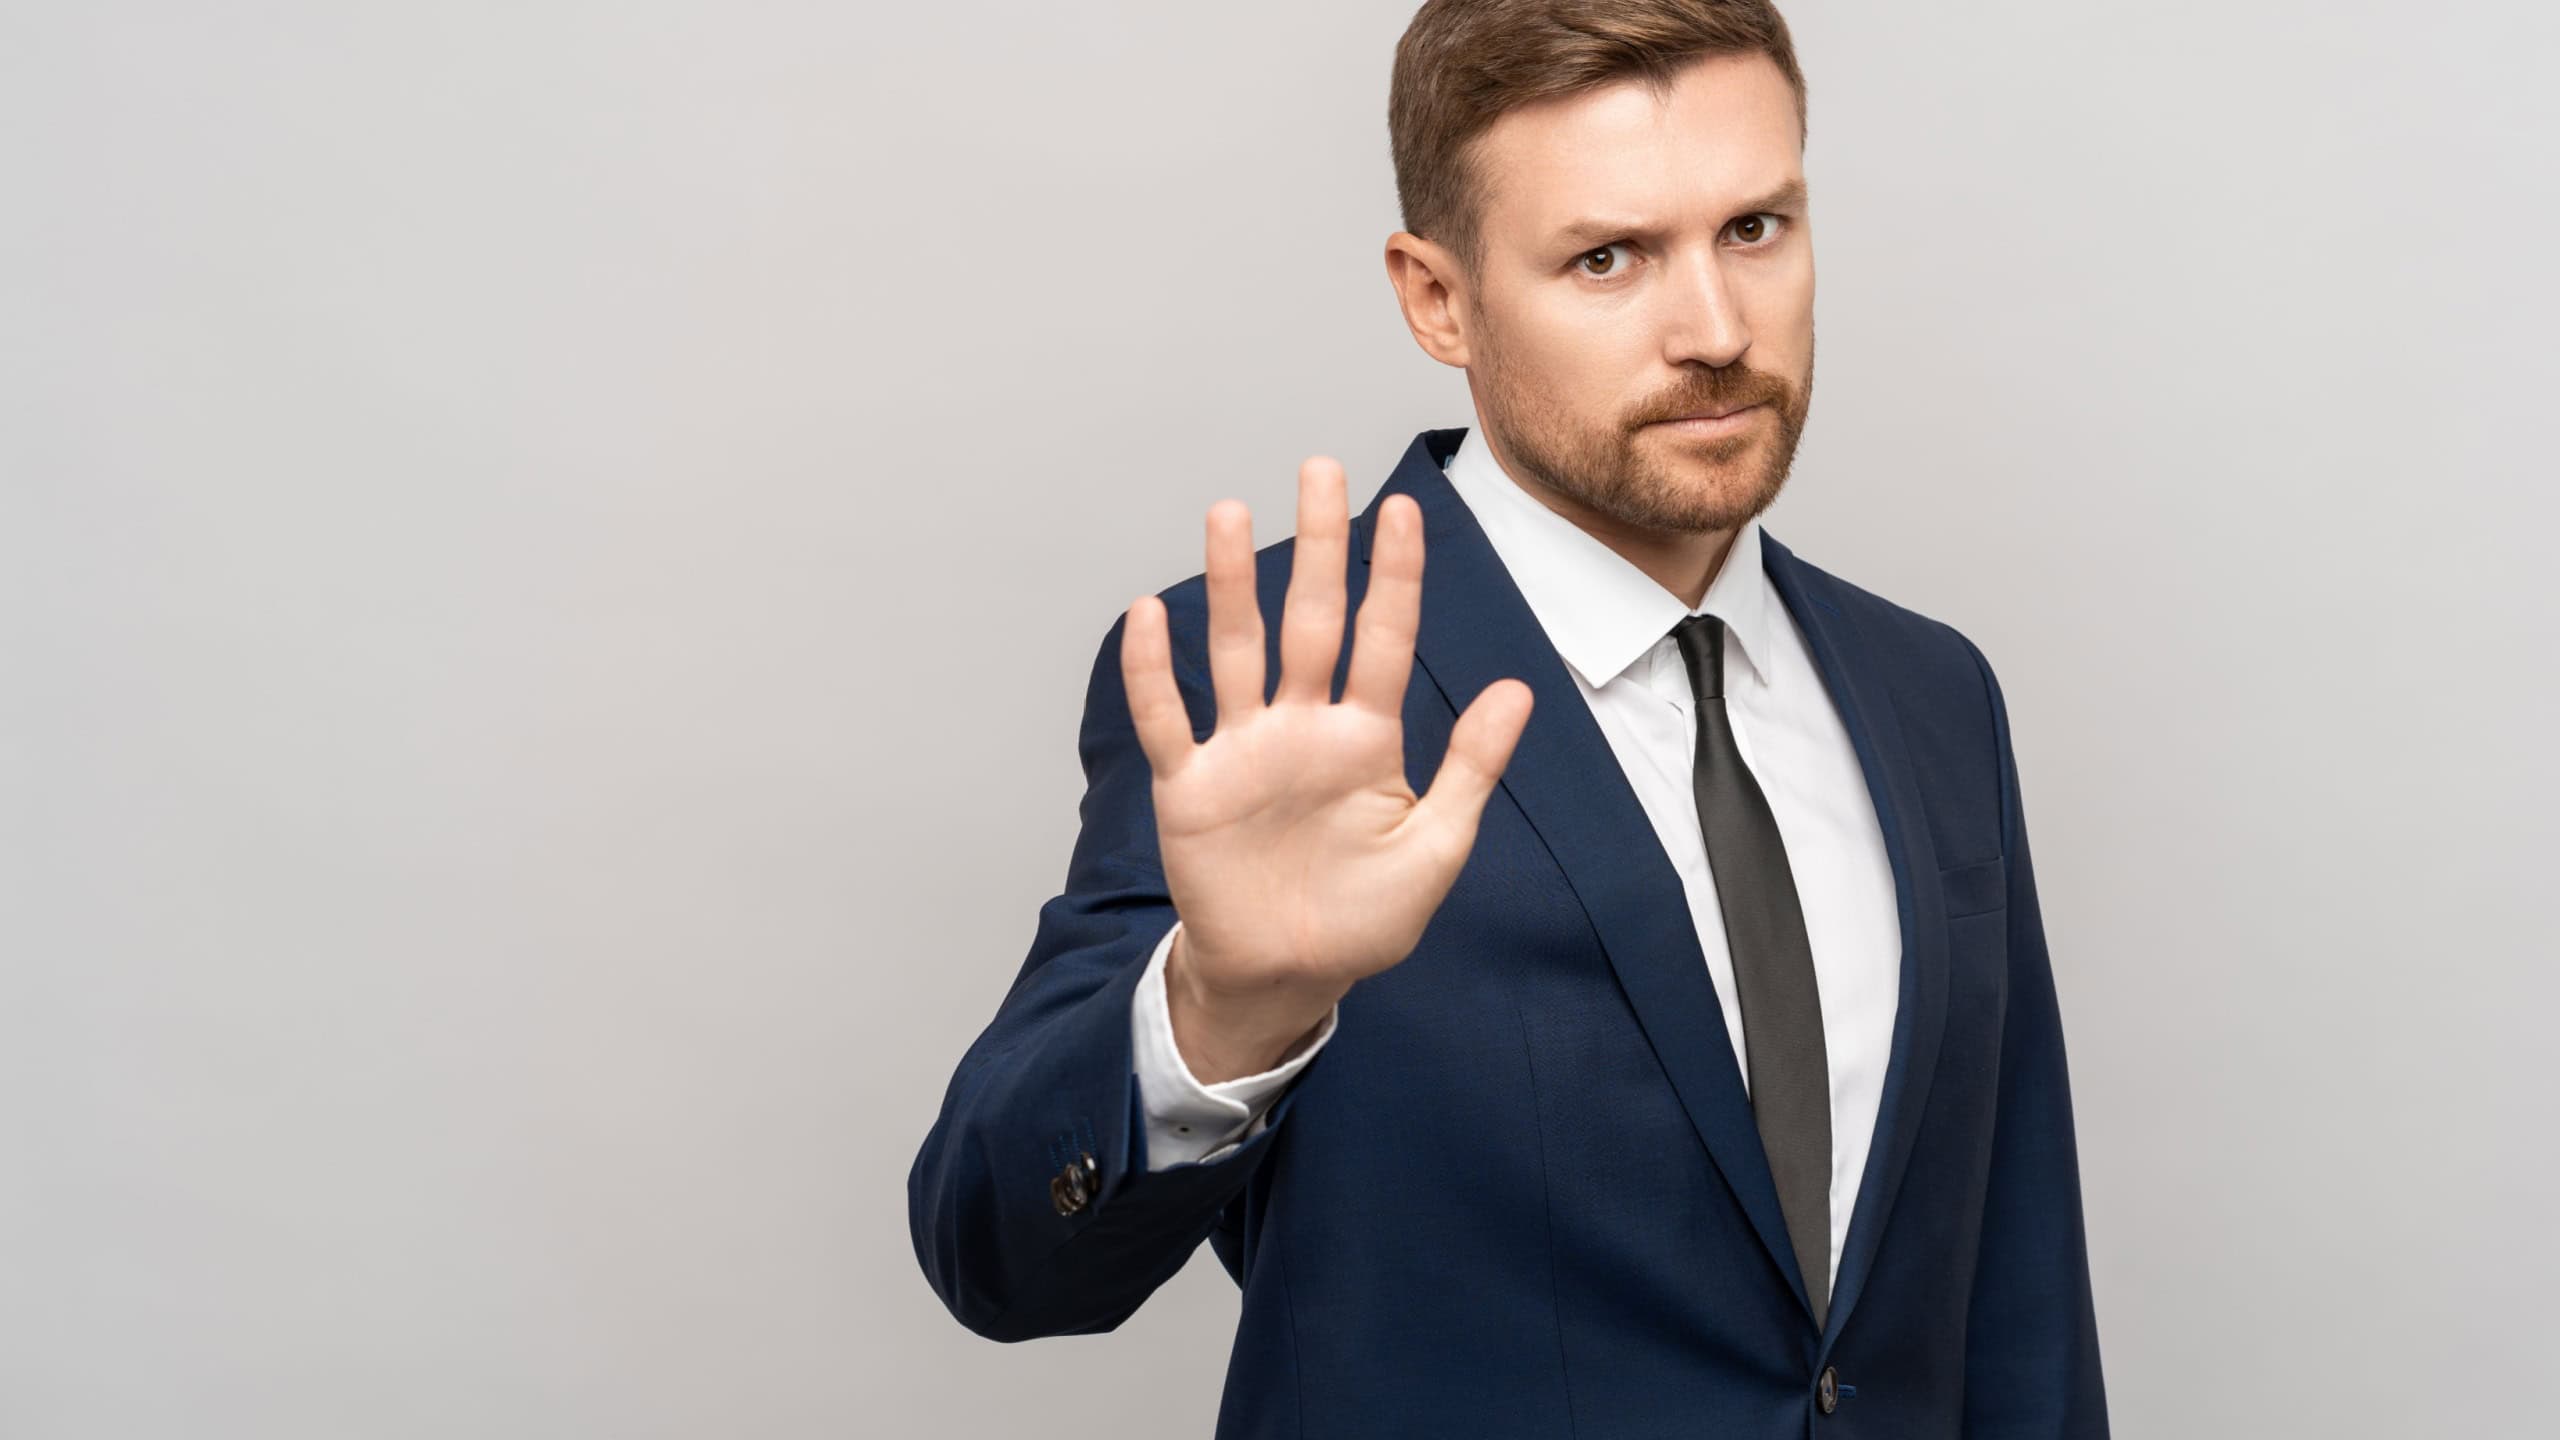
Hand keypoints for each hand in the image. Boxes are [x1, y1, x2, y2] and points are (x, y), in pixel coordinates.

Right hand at [1119, 455, 1533, 1083]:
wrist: (1289, 978)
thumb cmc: (1363, 918)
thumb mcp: (1437, 846)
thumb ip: (1472, 767)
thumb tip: (1520, 688)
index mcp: (1366, 738)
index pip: (1384, 639)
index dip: (1393, 577)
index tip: (1402, 509)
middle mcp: (1303, 728)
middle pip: (1310, 620)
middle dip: (1318, 547)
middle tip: (1321, 471)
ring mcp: (1244, 752)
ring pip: (1237, 652)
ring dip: (1230, 584)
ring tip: (1229, 511)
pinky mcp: (1192, 789)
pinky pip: (1169, 721)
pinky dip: (1154, 673)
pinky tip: (1148, 615)